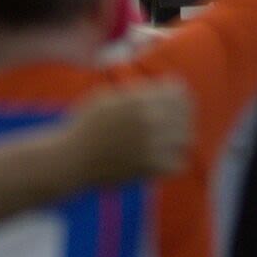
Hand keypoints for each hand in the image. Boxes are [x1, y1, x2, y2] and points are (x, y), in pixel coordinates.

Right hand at [60, 80, 191, 183]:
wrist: (70, 159)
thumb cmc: (85, 127)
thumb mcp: (107, 97)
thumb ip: (135, 93)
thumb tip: (161, 88)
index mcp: (140, 100)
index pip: (179, 93)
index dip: (176, 97)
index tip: (171, 104)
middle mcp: (149, 120)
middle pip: (185, 114)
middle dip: (180, 117)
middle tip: (171, 125)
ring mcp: (150, 145)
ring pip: (185, 138)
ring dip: (178, 139)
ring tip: (168, 142)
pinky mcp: (148, 168)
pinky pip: (178, 164)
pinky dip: (173, 162)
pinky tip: (162, 160)